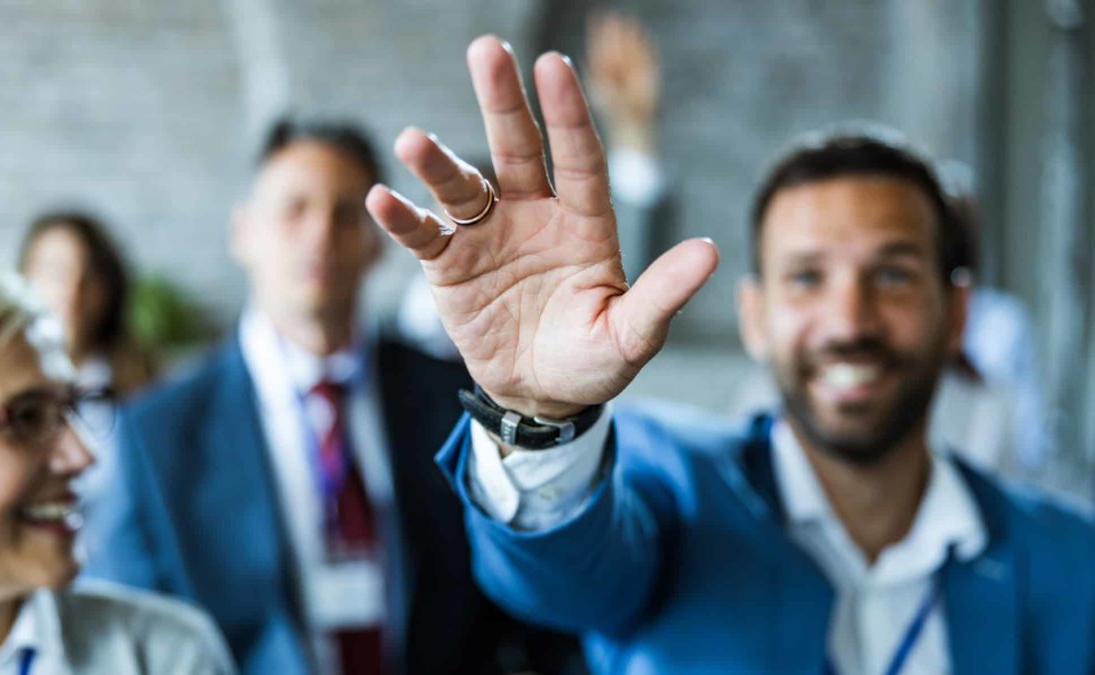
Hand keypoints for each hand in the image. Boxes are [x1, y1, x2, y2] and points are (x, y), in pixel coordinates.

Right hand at [366, 36, 717, 418]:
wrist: (540, 394)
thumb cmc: (593, 360)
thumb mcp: (633, 334)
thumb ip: (663, 294)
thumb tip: (711, 252)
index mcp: (583, 223)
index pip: (579, 160)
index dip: (568, 116)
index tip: (553, 66)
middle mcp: (534, 215)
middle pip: (517, 149)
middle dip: (502, 102)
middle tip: (487, 51)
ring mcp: (488, 236)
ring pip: (462, 186)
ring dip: (438, 164)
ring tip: (413, 141)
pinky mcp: (449, 266)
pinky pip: (424, 236)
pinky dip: (404, 219)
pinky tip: (383, 200)